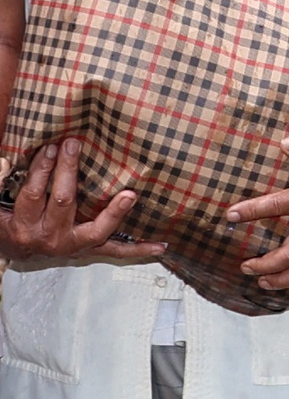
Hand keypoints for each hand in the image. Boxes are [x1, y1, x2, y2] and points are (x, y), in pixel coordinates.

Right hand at [0, 139, 164, 262]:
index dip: (41, 170)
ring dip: (114, 211)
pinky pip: (115, 252)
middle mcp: (50, 237)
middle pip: (63, 202)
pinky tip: (161, 245)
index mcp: (26, 225)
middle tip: (73, 146)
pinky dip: (138, 250)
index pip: (34, 194)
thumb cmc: (11, 220)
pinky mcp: (89, 250)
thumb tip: (5, 162)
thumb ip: (0, 183)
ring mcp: (73, 246)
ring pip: (96, 230)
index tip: (50, 147)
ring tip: (130, 194)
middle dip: (67, 171)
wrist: (19, 250)